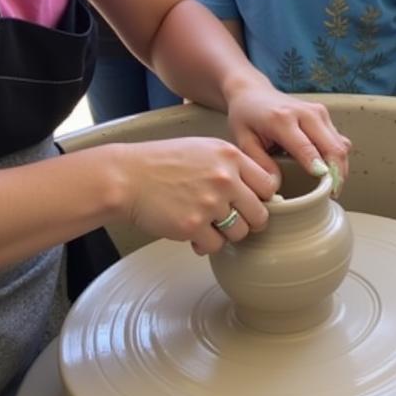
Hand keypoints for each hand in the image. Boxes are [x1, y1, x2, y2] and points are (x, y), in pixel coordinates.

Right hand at [112, 138, 277, 254]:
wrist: (126, 177)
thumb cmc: (163, 163)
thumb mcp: (203, 149)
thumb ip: (232, 165)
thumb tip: (262, 189)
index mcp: (230, 156)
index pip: (269, 185)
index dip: (261, 198)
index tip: (249, 202)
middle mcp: (225, 178)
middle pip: (260, 214)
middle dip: (248, 221)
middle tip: (231, 220)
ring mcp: (210, 203)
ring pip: (240, 233)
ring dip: (226, 234)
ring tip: (207, 223)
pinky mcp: (193, 226)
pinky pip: (216, 246)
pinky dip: (206, 244)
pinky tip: (192, 232)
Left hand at [225, 86, 350, 192]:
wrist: (252, 92)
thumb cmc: (246, 117)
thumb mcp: (243, 141)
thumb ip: (259, 164)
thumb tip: (276, 186)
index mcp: (282, 119)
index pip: (307, 149)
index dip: (320, 171)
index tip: (326, 191)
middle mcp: (305, 112)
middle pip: (333, 147)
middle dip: (337, 174)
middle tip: (332, 195)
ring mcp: (318, 111)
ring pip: (341, 144)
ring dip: (340, 167)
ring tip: (331, 187)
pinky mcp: (324, 114)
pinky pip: (339, 140)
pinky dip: (338, 158)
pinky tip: (328, 171)